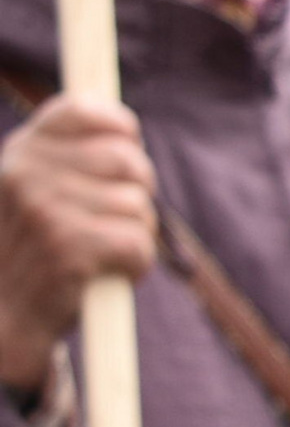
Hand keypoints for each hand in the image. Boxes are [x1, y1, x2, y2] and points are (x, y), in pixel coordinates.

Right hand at [0, 96, 155, 391]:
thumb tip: (124, 123)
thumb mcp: (36, 190)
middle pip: (128, 159)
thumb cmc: (34, 250)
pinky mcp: (68, 249)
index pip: (83, 109)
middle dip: (137, 192)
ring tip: (100, 252)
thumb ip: (70, 156)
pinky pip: (139, 244)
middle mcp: (26, 174)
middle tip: (113, 220)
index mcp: (20, 152)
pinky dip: (136, 264)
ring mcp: (45, 211)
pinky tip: (107, 272)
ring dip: (135, 234)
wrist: (4, 317)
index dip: (120, 128)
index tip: (124, 150)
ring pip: (139, 205)